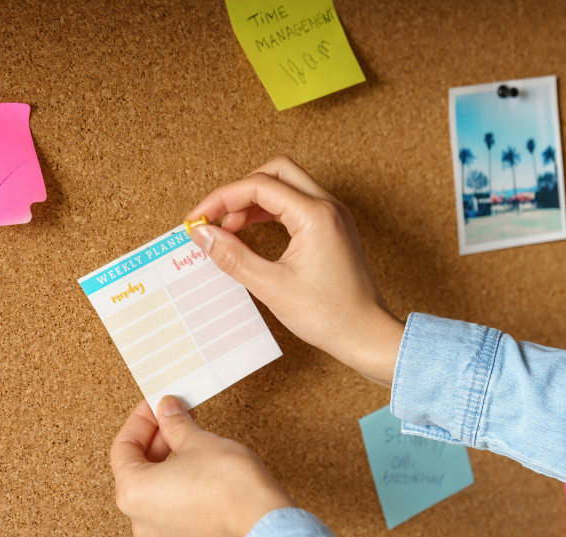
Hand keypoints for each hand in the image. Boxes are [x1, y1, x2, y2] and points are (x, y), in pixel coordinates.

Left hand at [109, 397, 295, 536]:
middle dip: (156, 439)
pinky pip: (172, 506)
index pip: (123, 447)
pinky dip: (179, 484)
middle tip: (174, 417)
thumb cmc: (230, 487)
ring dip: (167, 461)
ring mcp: (163, 533)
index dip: (141, 420)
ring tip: (189, 439)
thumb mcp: (199, 441)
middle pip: (136, 470)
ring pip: (155, 490)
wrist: (263, 524)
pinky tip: (198, 466)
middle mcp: (140, 518)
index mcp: (133, 493)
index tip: (156, 406)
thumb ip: (175, 424)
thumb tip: (167, 411)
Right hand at [185, 156, 404, 386]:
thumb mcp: (271, 286)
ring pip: (288, 187)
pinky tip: (253, 234)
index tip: (198, 218)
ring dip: (256, 201)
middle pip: (276, 172)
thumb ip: (233, 256)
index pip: (259, 185)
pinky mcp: (334, 230)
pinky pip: (298, 206)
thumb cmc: (329, 315)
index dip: (222, 198)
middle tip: (217, 218)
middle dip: (241, 190)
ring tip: (230, 230)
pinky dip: (272, 213)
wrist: (366, 335)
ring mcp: (334, 217)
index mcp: (316, 215)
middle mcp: (328, 208)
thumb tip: (203, 234)